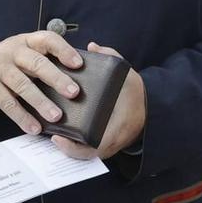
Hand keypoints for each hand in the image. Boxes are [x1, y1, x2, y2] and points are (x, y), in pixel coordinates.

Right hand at [0, 29, 85, 136]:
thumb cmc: (5, 62)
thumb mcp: (22, 52)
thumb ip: (42, 59)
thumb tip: (75, 77)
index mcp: (26, 41)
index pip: (47, 40)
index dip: (63, 50)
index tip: (78, 64)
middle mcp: (13, 52)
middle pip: (36, 63)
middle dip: (56, 78)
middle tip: (73, 92)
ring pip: (22, 85)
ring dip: (41, 101)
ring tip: (56, 116)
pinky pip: (8, 104)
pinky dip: (22, 117)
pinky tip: (34, 127)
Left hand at [52, 43, 146, 160]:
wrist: (150, 109)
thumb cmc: (137, 94)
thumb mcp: (129, 75)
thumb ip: (112, 58)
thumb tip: (93, 46)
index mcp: (116, 130)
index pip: (93, 148)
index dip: (72, 147)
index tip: (57, 138)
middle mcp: (111, 143)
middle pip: (84, 155)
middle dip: (66, 149)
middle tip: (51, 136)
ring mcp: (108, 146)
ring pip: (84, 155)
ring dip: (68, 148)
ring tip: (52, 134)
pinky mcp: (105, 144)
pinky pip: (87, 150)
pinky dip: (74, 146)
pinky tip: (60, 134)